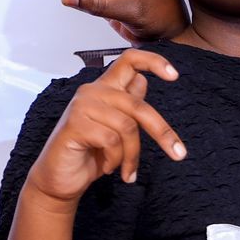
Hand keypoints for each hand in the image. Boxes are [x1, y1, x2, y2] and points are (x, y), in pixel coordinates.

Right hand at [25, 50, 187, 200]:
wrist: (60, 180)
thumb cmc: (90, 153)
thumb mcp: (116, 129)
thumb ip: (128, 105)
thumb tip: (144, 80)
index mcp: (105, 88)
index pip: (129, 60)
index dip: (154, 62)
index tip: (174, 76)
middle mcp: (92, 91)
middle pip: (138, 105)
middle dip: (162, 132)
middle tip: (179, 154)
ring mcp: (82, 106)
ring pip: (127, 126)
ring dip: (132, 155)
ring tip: (126, 170)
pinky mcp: (75, 125)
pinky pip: (111, 141)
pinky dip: (115, 159)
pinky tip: (107, 168)